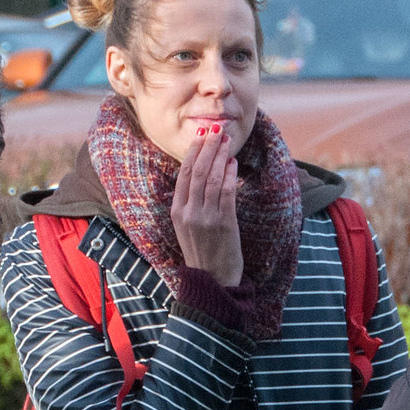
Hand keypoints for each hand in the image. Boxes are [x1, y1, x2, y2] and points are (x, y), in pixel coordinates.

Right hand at [171, 122, 242, 285]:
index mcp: (177, 212)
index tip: (202, 133)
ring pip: (212, 178)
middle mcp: (188, 213)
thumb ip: (191, 203)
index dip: (193, 151)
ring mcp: (206, 218)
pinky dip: (230, 174)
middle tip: (216, 128)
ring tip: (227, 140)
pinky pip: (227, 192)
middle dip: (208, 146)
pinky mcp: (224, 223)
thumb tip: (203, 173)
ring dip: (220, 155)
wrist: (213, 281)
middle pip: (197, 171)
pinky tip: (233, 163)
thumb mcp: (187, 227)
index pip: (184, 173)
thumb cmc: (203, 252)